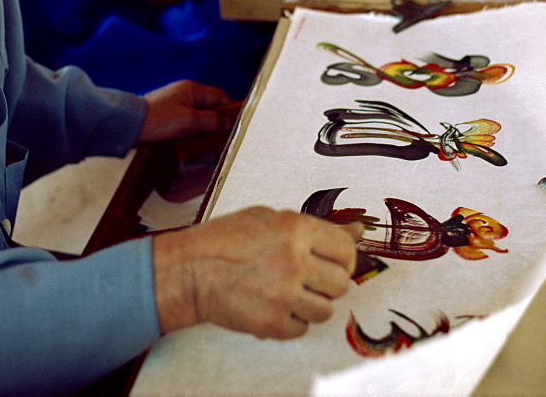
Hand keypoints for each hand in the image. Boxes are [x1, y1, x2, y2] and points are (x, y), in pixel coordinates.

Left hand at [137, 80, 232, 142]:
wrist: (128, 126)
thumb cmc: (158, 121)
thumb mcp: (190, 121)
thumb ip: (211, 120)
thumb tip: (227, 123)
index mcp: (192, 89)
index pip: (219, 96)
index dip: (229, 109)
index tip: (236, 124)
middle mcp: (183, 93)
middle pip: (209, 104)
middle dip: (217, 120)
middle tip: (223, 135)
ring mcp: (174, 102)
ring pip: (197, 113)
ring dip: (204, 126)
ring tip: (208, 140)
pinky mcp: (166, 113)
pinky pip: (186, 119)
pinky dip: (192, 128)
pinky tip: (191, 140)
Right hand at [152, 207, 361, 338]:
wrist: (189, 271)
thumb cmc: (223, 241)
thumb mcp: (269, 218)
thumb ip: (315, 226)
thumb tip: (355, 231)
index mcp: (295, 230)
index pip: (346, 249)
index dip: (343, 258)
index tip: (334, 262)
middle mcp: (293, 260)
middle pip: (341, 283)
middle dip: (328, 283)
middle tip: (309, 279)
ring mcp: (283, 294)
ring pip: (326, 310)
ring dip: (311, 304)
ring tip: (289, 293)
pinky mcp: (272, 322)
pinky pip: (302, 328)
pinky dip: (291, 321)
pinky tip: (275, 305)